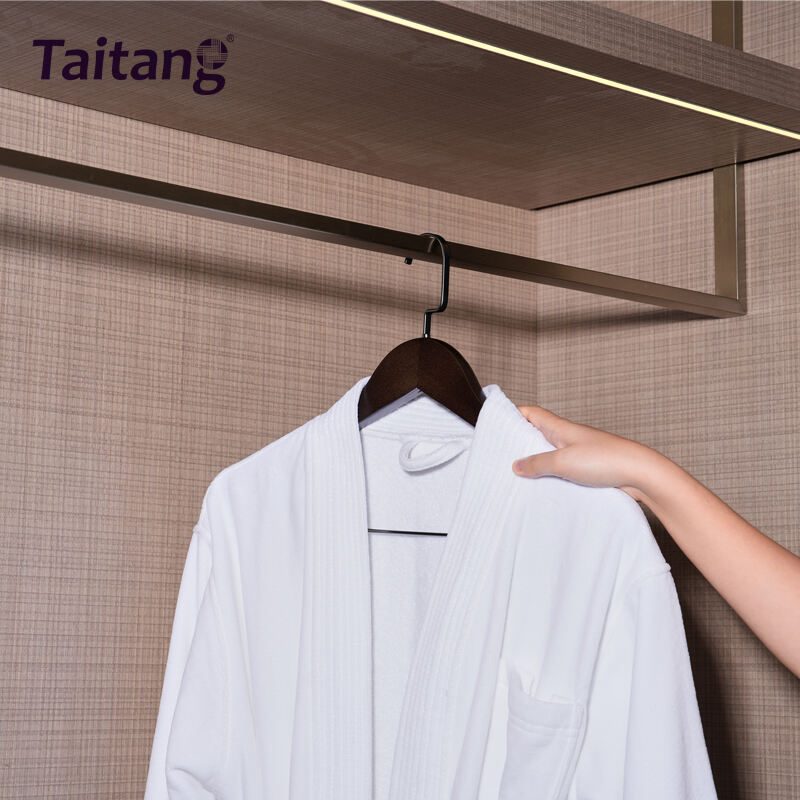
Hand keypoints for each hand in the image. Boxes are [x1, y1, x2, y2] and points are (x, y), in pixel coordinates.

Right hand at [512, 405, 654, 501]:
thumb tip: (517, 465)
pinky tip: (544, 487)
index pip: (530, 413)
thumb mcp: (563, 462)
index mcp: (560, 427)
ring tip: (517, 475)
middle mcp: (567, 436)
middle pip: (537, 433)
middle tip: (500, 454)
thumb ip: (537, 463)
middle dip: (519, 441)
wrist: (641, 474)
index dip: (512, 414)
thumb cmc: (606, 460)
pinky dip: (550, 475)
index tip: (496, 423)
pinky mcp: (586, 468)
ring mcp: (577, 452)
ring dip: (535, 461)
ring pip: (548, 453)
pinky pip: (561, 469)